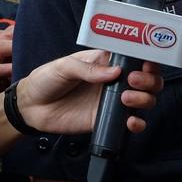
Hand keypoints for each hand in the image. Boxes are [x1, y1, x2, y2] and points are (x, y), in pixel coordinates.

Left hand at [17, 50, 163, 134]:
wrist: (31, 107)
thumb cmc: (46, 79)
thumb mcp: (64, 67)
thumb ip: (88, 69)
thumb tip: (115, 72)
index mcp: (106, 61)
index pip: (135, 57)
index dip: (147, 59)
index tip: (146, 62)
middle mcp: (115, 80)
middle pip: (147, 78)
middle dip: (149, 79)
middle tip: (134, 80)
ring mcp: (112, 101)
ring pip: (144, 99)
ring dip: (144, 98)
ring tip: (127, 99)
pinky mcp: (107, 120)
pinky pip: (130, 122)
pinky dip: (138, 123)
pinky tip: (130, 122)